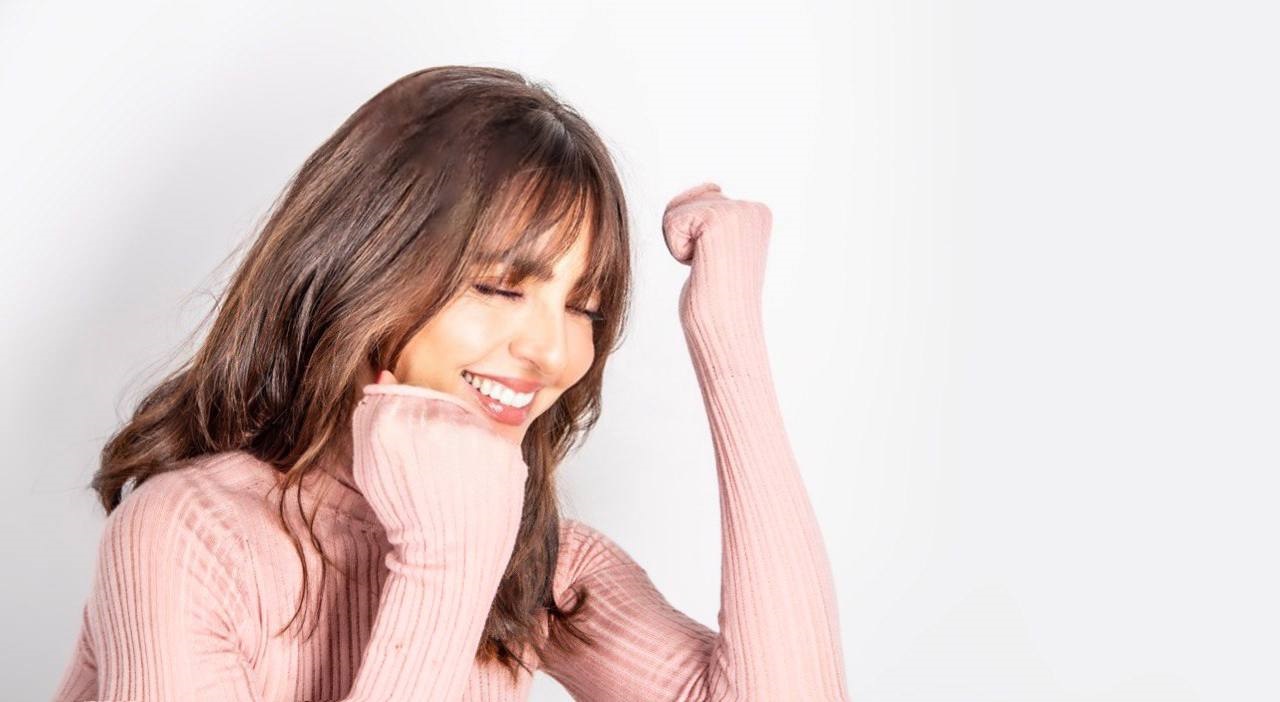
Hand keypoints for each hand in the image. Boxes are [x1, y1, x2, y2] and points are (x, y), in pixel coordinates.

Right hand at [352, 369, 528, 559]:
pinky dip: (486, 454)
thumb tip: (388, 371)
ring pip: (470, 417)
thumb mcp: (372, 466)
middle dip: (439, 427)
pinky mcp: (506, 447)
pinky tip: (474, 480)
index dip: (411, 421)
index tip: (413, 449)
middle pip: (442, 401)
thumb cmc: (406, 514)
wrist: (446, 556)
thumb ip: (375, 415)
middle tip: (436, 467)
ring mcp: (475, 432)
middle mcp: (436, 420)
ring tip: (454, 478)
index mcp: (395, 420)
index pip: (407, 393)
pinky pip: (494, 436)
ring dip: (464, 439)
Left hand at [661, 182, 772, 326]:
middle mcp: (752, 207)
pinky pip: (670, 222)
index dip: (697, 236)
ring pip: (676, 211)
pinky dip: (676, 249)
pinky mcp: (716, 218)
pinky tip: (700, 266)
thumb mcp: (722, 246)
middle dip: (687, 236)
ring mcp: (736, 210)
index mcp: (758, 212)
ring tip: (706, 265)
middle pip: (687, 201)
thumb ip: (716, 213)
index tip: (719, 260)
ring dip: (680, 244)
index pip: (702, 200)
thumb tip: (713, 185)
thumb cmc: (719, 294)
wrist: (726, 325)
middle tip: (710, 264)